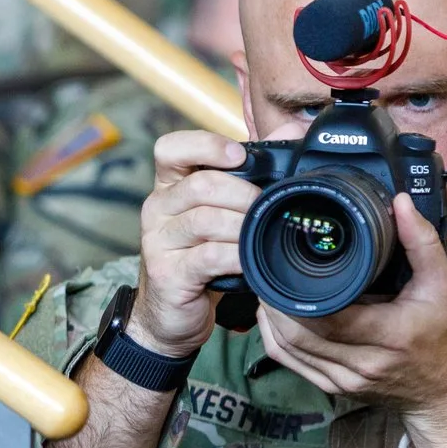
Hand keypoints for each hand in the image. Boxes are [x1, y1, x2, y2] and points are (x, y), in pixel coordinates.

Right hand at [128, 128, 259, 356]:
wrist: (169, 315)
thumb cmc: (199, 259)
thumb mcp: (216, 216)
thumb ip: (242, 179)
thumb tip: (289, 132)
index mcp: (168, 187)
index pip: (170, 148)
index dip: (206, 144)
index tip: (240, 156)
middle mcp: (157, 209)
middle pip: (201, 185)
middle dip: (244, 194)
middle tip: (267, 208)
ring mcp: (158, 241)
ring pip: (206, 220)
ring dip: (243, 227)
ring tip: (261, 236)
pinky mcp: (168, 273)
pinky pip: (209, 257)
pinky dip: (237, 257)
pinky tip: (249, 262)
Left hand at [259, 194, 446, 447]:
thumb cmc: (445, 335)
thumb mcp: (442, 284)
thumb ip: (421, 241)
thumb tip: (398, 202)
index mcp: (389, 334)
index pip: (329, 317)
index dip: (298, 295)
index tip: (283, 266)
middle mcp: (364, 363)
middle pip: (300, 335)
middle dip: (276, 304)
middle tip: (266, 272)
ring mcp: (346, 380)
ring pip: (290, 351)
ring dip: (272, 321)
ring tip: (267, 290)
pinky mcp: (336, 389)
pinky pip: (294, 366)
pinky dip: (277, 341)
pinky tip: (274, 318)